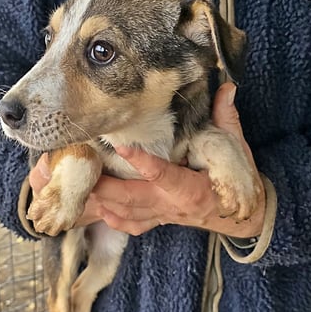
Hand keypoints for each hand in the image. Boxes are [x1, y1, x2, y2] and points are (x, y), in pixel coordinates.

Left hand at [27, 82, 265, 236]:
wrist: (239, 218)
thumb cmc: (235, 181)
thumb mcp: (234, 150)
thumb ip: (225, 119)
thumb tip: (227, 87)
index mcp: (191, 189)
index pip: (164, 176)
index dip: (143, 163)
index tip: (122, 146)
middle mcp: (171, 207)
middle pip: (131, 200)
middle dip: (103, 189)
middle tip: (76, 173)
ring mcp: (161, 217)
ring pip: (123, 213)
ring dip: (97, 202)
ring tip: (71, 187)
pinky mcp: (154, 223)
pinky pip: (125, 224)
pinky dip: (106, 215)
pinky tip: (88, 206)